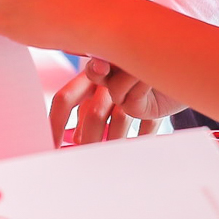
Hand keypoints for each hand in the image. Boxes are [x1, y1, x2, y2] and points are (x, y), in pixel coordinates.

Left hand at [50, 59, 184, 145]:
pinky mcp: (155, 94)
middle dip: (90, 141)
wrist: (164, 59)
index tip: (55, 147)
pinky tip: (139, 142)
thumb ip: (87, 110)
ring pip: (120, 121)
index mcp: (88, 74)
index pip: (65, 99)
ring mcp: (133, 83)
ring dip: (116, 141)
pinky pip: (146, 124)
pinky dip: (141, 137)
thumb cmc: (127, 81)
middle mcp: (109, 77)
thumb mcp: (104, 89)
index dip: (56, 124)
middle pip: (93, 114)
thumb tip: (75, 140)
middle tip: (89, 159)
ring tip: (116, 153)